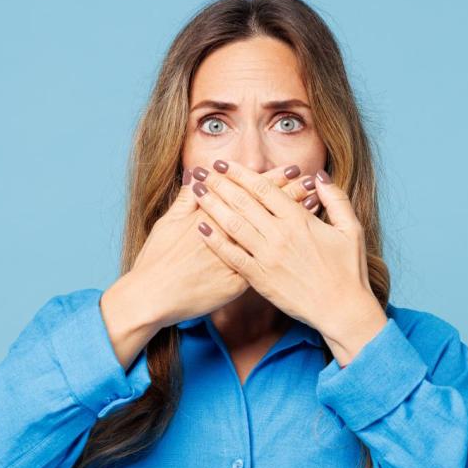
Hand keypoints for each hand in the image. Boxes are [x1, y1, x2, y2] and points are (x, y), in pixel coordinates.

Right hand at [126, 163, 323, 328]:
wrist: (153, 296)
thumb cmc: (157, 260)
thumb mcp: (168, 223)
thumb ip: (186, 199)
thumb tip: (196, 176)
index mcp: (212, 216)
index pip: (248, 193)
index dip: (271, 181)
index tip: (290, 170)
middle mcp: (227, 235)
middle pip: (265, 211)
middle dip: (289, 195)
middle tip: (310, 181)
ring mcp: (235, 259)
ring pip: (270, 236)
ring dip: (293, 220)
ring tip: (314, 205)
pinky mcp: (237, 283)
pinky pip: (266, 264)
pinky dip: (285, 250)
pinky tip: (301, 243)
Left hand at [190, 158, 386, 363]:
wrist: (342, 310)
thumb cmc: (350, 271)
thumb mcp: (351, 229)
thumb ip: (336, 199)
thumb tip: (319, 176)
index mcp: (300, 220)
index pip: (263, 188)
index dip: (240, 174)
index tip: (224, 164)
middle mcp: (280, 235)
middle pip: (243, 201)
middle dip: (220, 183)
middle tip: (202, 170)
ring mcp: (267, 257)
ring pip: (233, 224)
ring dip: (212, 205)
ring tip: (196, 190)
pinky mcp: (260, 279)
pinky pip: (232, 256)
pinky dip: (215, 240)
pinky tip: (201, 227)